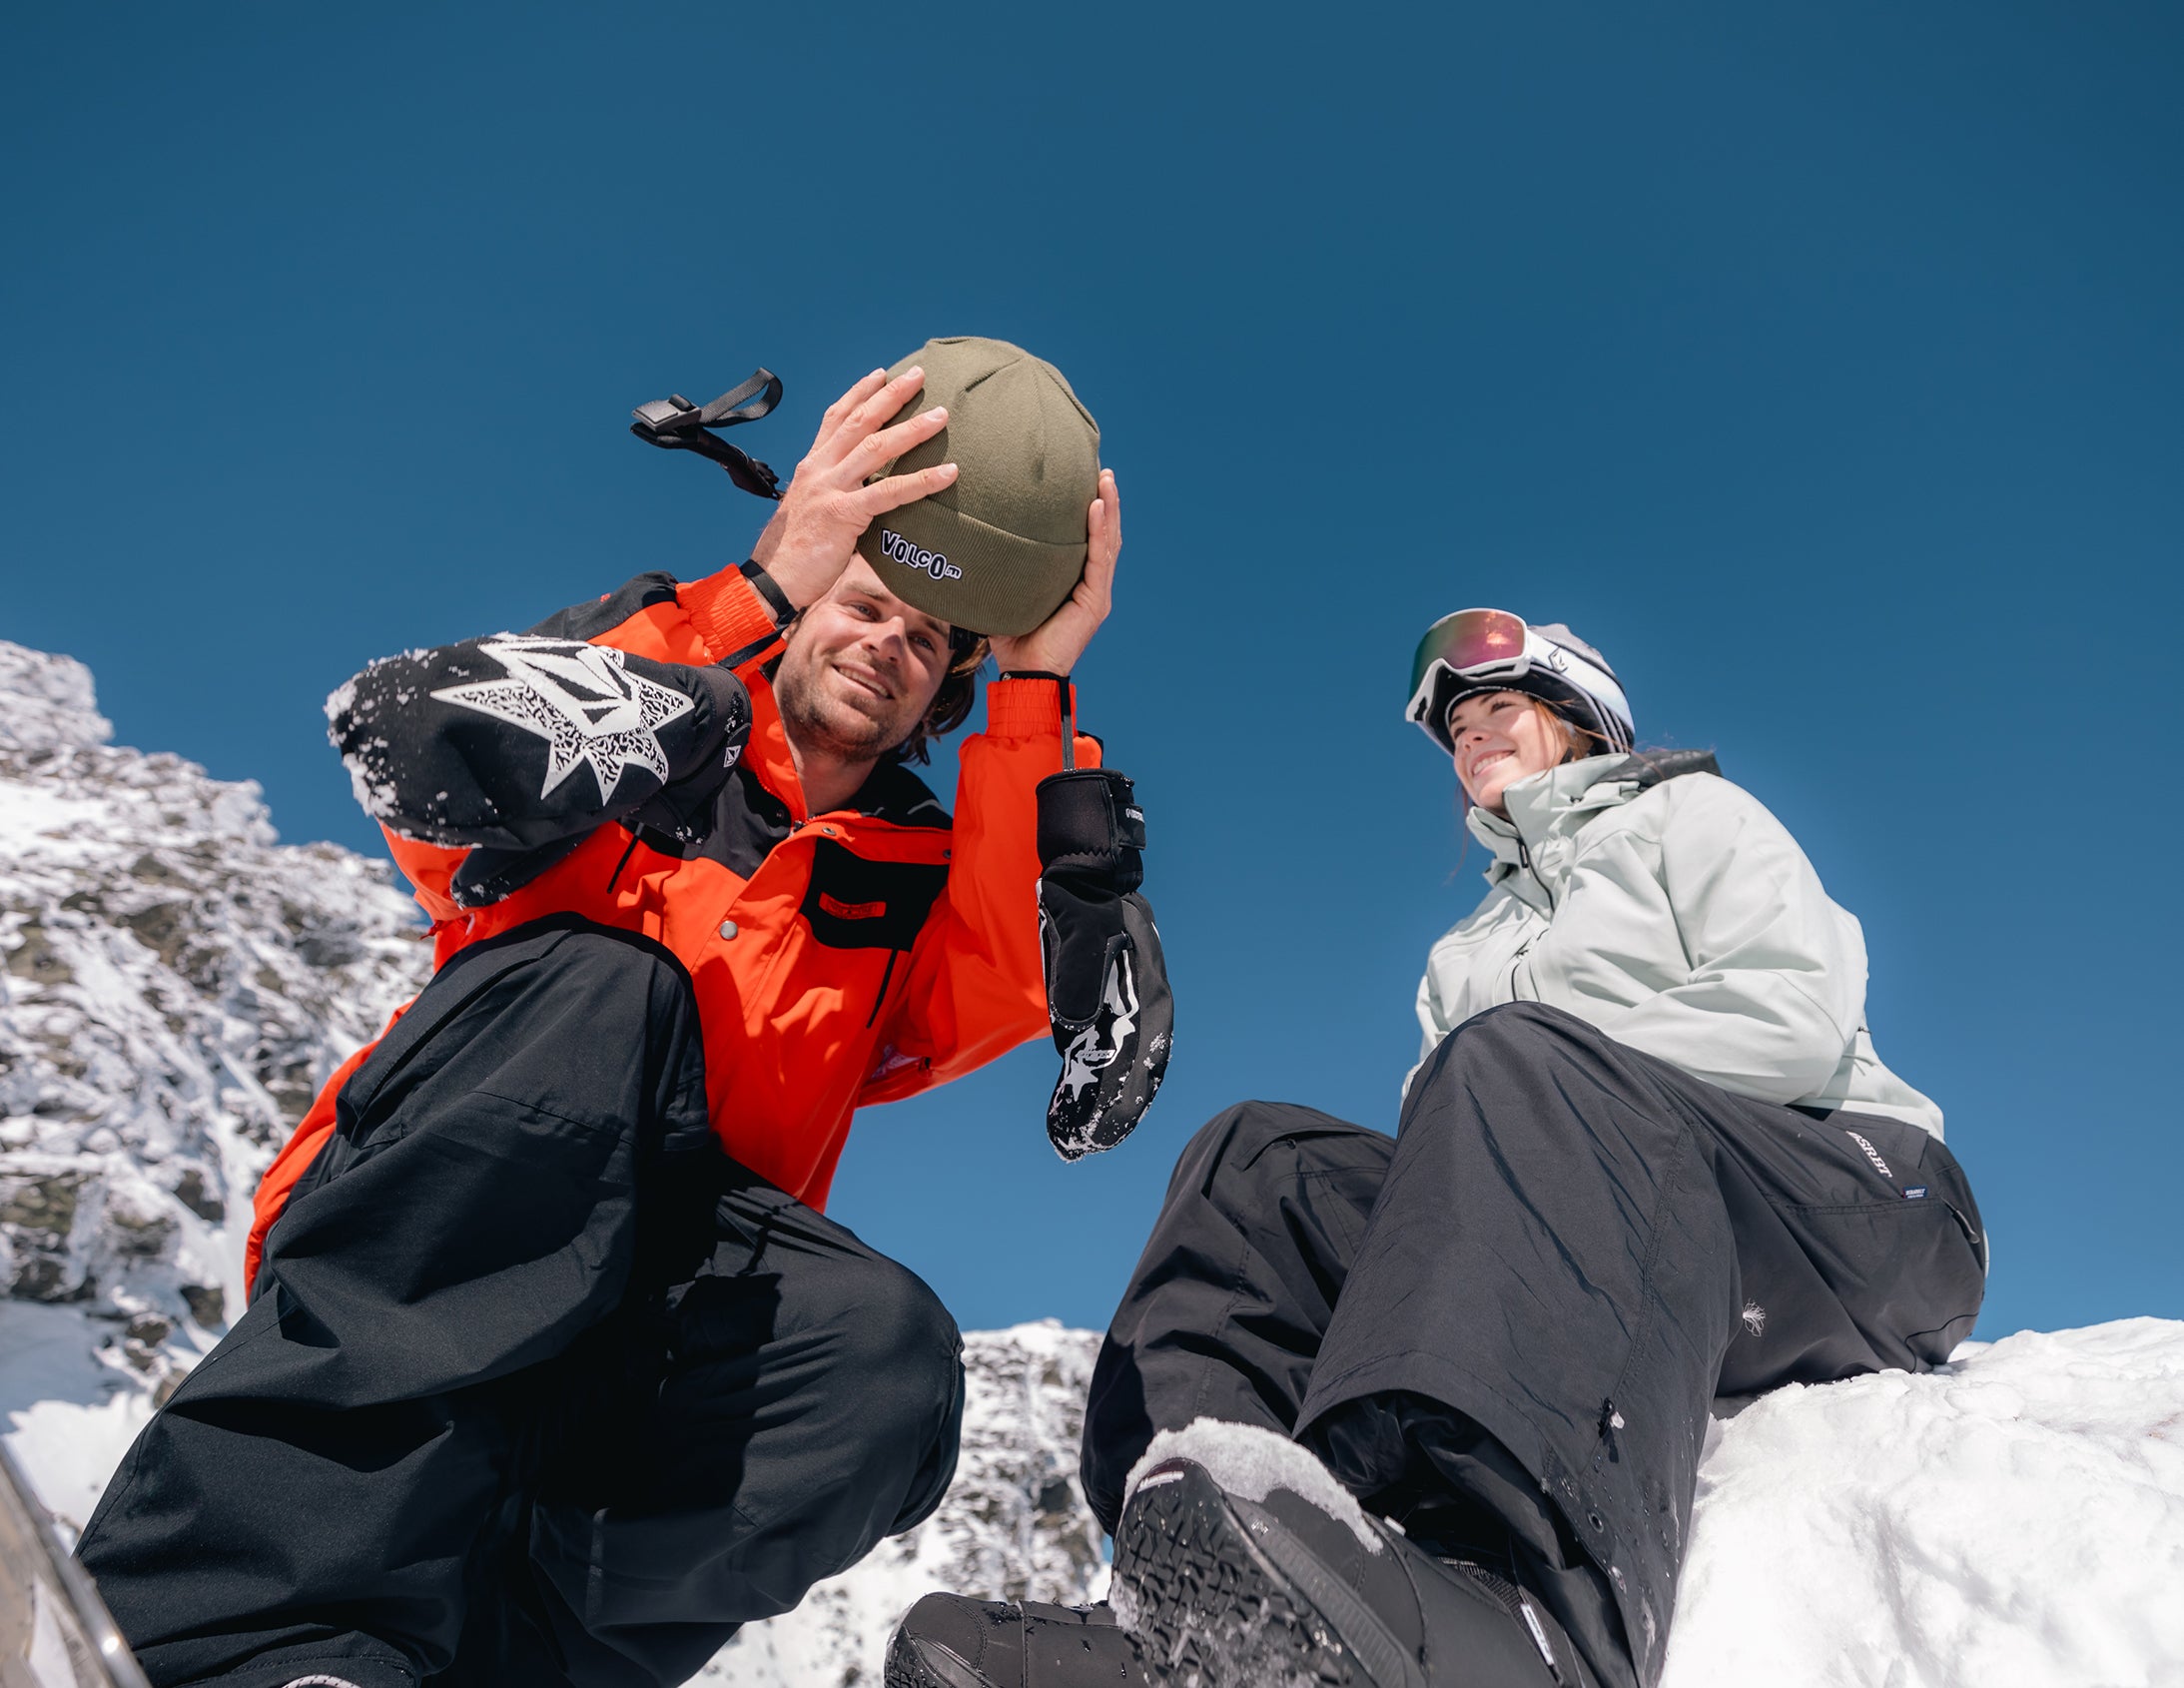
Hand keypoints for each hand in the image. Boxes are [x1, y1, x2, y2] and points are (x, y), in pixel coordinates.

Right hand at [749, 367, 957, 613]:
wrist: (772, 579)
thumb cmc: (793, 553)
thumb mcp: (810, 511)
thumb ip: (833, 495)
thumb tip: (858, 495)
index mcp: (811, 466)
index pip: (836, 418)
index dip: (859, 393)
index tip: (881, 374)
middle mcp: (819, 469)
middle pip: (859, 421)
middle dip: (890, 395)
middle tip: (919, 375)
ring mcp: (830, 490)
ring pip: (876, 448)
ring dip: (912, 429)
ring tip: (941, 415)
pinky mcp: (843, 515)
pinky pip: (890, 493)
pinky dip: (922, 480)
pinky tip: (949, 472)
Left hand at [990, 469, 1119, 675]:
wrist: (1024, 673)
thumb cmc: (1012, 637)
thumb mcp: (1005, 593)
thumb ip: (998, 569)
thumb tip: (967, 541)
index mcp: (1075, 583)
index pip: (1087, 540)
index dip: (1091, 511)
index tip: (1087, 480)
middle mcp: (1091, 585)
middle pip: (1104, 535)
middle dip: (1105, 501)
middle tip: (1102, 470)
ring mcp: (1096, 593)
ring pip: (1107, 542)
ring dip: (1108, 509)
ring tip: (1106, 479)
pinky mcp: (1095, 602)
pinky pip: (1099, 560)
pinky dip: (1099, 532)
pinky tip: (1098, 507)